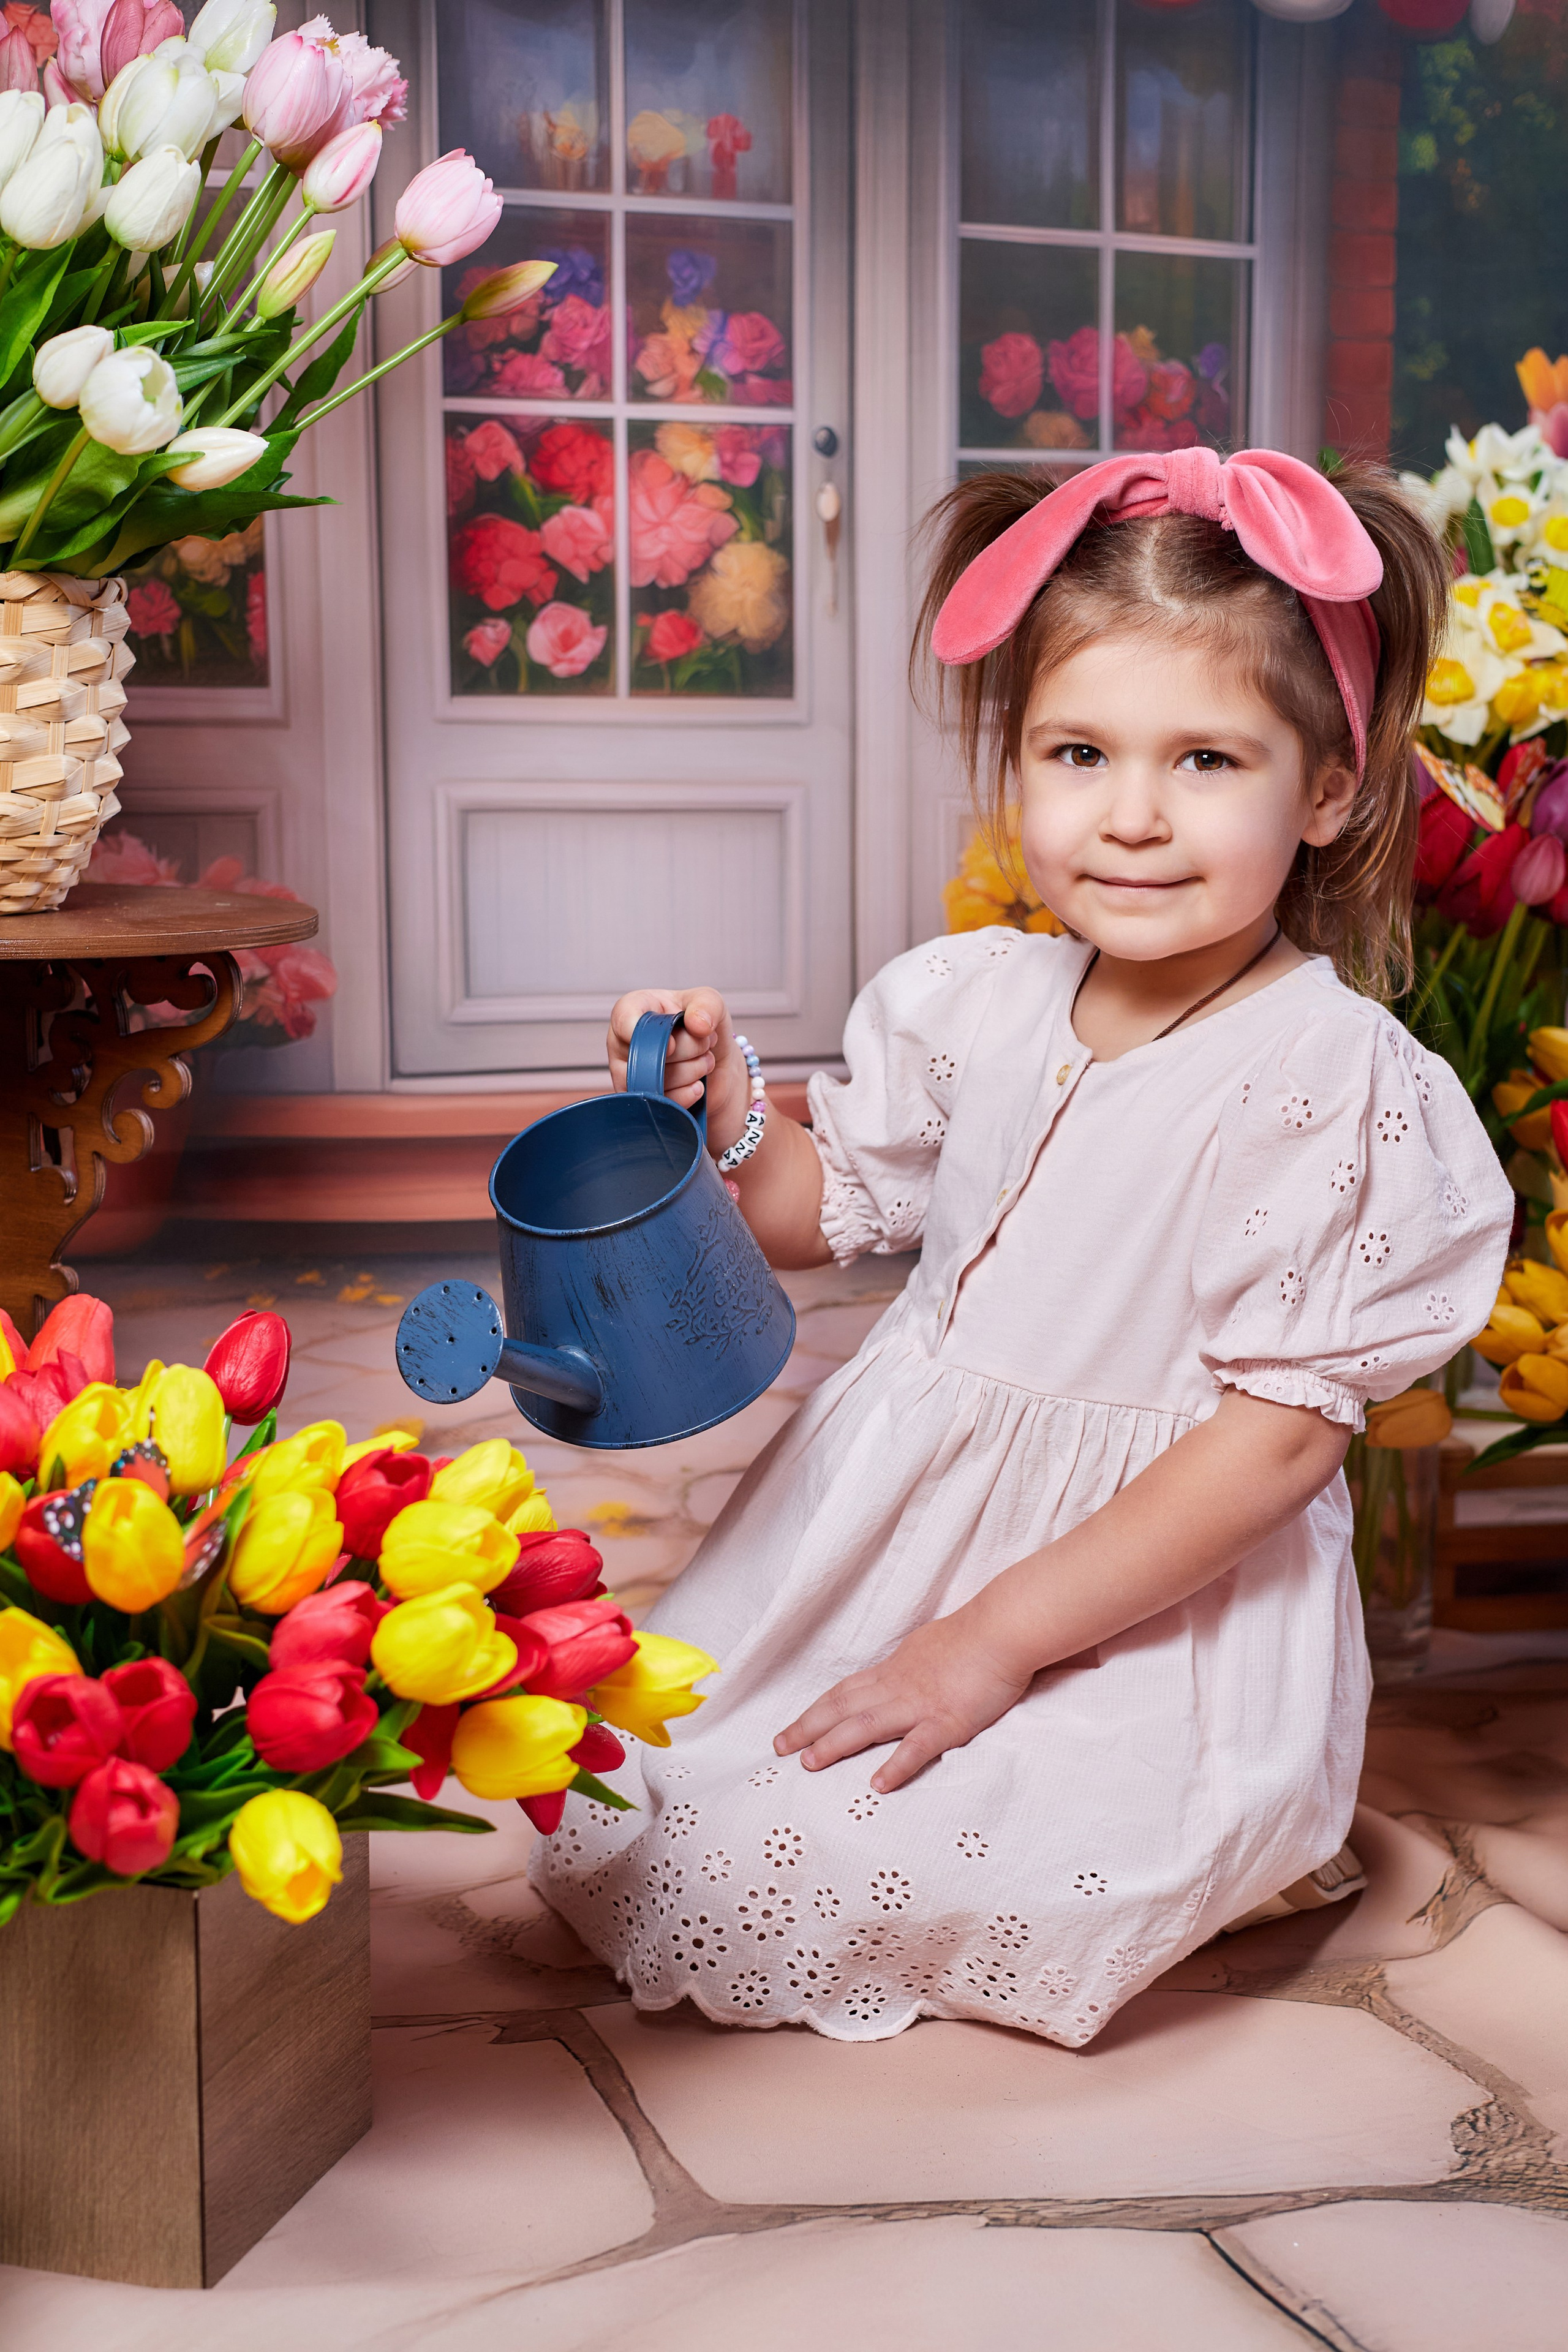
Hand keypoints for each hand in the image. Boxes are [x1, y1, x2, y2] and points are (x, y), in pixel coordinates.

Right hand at [606, 985, 749, 1152]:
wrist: (713, 1060)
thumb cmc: (701, 1025)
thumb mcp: (710, 1003)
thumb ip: (707, 1004)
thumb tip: (697, 1024)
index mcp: (633, 1009)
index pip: (625, 1019)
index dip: (650, 1035)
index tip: (673, 1043)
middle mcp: (623, 1042)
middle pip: (647, 1054)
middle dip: (688, 1049)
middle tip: (704, 1043)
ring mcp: (628, 1074)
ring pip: (655, 1081)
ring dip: (691, 1072)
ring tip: (703, 1061)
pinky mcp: (641, 1100)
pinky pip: (659, 1104)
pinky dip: (686, 1095)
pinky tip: (697, 1084)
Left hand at [773, 1611, 1033, 1793]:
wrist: (1003, 1628)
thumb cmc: (974, 1634)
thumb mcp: (928, 1646)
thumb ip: (911, 1666)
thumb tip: (899, 1675)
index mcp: (894, 1670)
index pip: (845, 1691)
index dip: (816, 1710)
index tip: (792, 1727)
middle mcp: (898, 1686)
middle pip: (843, 1707)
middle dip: (809, 1728)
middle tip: (779, 1747)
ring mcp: (921, 1704)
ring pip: (866, 1725)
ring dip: (835, 1744)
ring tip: (809, 1764)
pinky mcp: (948, 1721)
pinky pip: (917, 1746)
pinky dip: (895, 1766)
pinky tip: (877, 1785)